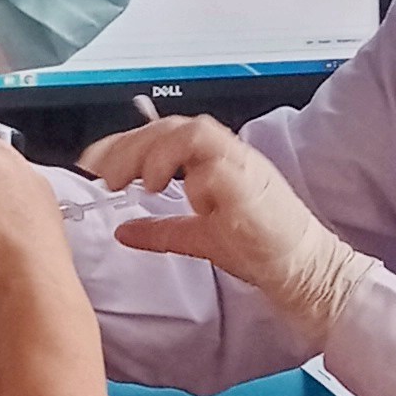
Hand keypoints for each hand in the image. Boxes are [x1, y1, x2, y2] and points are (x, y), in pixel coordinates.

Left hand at [78, 117, 369, 347]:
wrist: (302, 269)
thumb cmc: (260, 248)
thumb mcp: (197, 238)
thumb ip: (159, 230)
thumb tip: (122, 229)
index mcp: (213, 161)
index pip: (163, 132)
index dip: (123, 142)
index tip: (94, 162)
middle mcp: (227, 155)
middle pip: (171, 126)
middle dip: (130, 146)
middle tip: (104, 175)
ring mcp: (241, 166)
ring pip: (192, 132)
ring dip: (157, 152)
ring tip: (140, 182)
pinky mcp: (251, 187)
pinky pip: (217, 163)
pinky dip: (189, 172)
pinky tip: (172, 191)